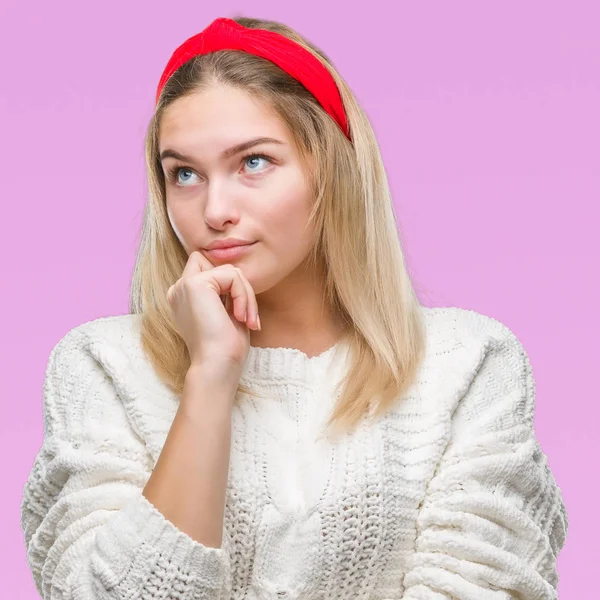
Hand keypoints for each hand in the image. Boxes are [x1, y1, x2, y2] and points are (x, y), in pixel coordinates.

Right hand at [166, 251, 259, 377]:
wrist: (217, 366)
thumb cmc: (225, 348)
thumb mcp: (227, 313)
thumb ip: (227, 291)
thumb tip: (236, 273)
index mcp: (184, 297)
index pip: (211, 270)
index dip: (231, 286)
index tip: (240, 314)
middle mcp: (179, 289)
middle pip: (221, 266)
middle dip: (240, 287)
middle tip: (248, 316)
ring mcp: (184, 285)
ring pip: (230, 270)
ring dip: (246, 294)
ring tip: (247, 320)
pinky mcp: (194, 284)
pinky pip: (232, 275)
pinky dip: (243, 295)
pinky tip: (239, 316)